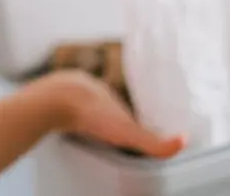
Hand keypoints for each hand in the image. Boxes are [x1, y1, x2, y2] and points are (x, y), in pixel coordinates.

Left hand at [39, 70, 185, 158]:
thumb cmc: (90, 115)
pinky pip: (55, 102)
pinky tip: (60, 119)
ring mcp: (64, 87)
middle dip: (102, 112)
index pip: (121, 106)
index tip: (129, 128)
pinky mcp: (45, 94)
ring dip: (79, 109)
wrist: (52, 101)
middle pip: (98, 101)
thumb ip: (154, 143)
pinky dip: (60, 110)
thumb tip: (184, 142)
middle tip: (105, 129)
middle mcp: (87, 86)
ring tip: (82, 125)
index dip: (126, 117)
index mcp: (107, 93)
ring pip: (75, 99)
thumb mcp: (127, 132)